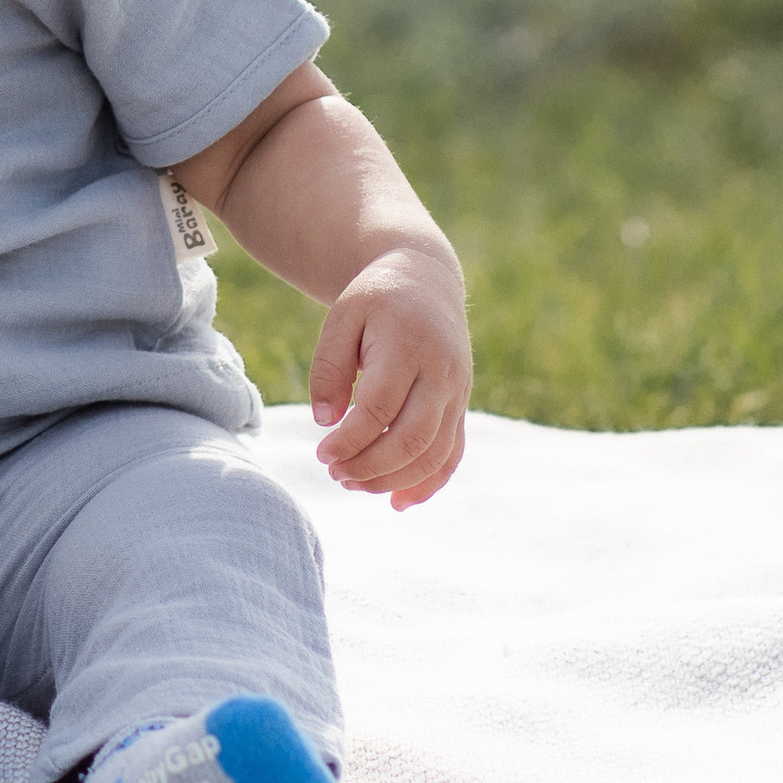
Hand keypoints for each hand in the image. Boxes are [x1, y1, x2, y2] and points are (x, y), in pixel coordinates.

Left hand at [308, 244, 470, 509]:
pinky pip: (452, 454)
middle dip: (371, 466)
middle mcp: (441, 373)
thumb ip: (329, 366)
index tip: (321, 453)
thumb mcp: (341, 316)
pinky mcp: (461, 406)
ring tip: (352, 483)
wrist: (425, 280)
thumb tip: (325, 422)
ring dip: (393, 479)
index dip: (350, 439)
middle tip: (334, 473)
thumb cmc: (375, 298)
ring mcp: (457, 392)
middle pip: (412, 438)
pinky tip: (398, 502)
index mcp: (407, 346)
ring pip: (434, 453)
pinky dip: (429, 483)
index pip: (379, 408)